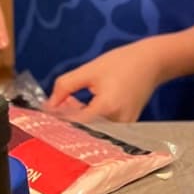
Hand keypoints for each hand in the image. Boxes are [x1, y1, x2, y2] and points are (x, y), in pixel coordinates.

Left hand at [48, 41, 167, 122]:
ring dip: (76, 120)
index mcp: (106, 108)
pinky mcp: (127, 127)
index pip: (73, 124)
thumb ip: (65, 87)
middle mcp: (116, 123)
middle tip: (52, 107)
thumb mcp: (89, 70)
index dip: (56, 121)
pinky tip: (82, 105)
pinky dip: (89, 120)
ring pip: (91, 131)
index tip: (41, 115)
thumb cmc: (122, 63)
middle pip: (82, 131)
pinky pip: (102, 128)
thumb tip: (49, 105)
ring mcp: (124, 128)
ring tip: (69, 101)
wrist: (152, 62)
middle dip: (64, 120)